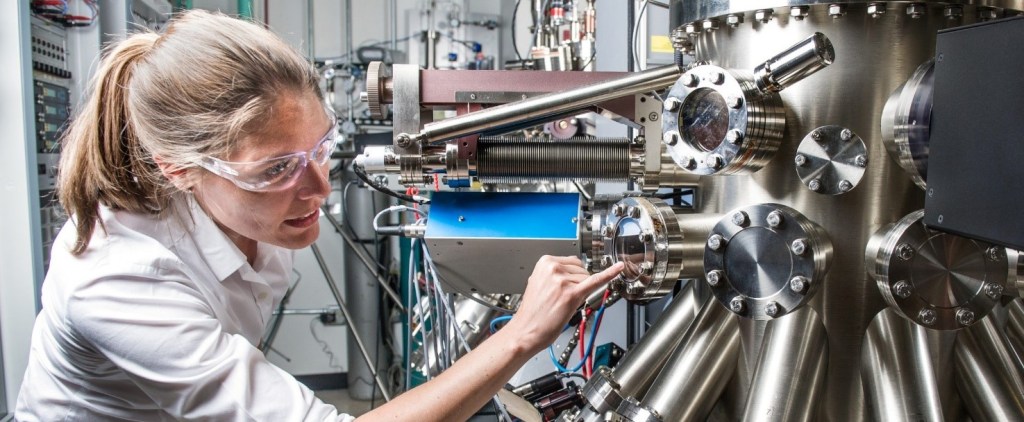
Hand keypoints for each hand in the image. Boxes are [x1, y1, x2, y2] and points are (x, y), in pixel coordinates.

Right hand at [506, 256, 623, 352]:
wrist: (525, 330)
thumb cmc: (532, 312)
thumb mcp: (538, 283)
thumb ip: (554, 274)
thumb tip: (571, 271)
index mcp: (545, 262)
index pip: (573, 261)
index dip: (574, 275)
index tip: (572, 283)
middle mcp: (553, 268)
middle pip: (582, 269)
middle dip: (578, 283)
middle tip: (562, 298)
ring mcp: (563, 281)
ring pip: (587, 280)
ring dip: (580, 292)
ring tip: (562, 304)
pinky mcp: (571, 294)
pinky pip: (595, 281)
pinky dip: (609, 274)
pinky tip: (619, 268)